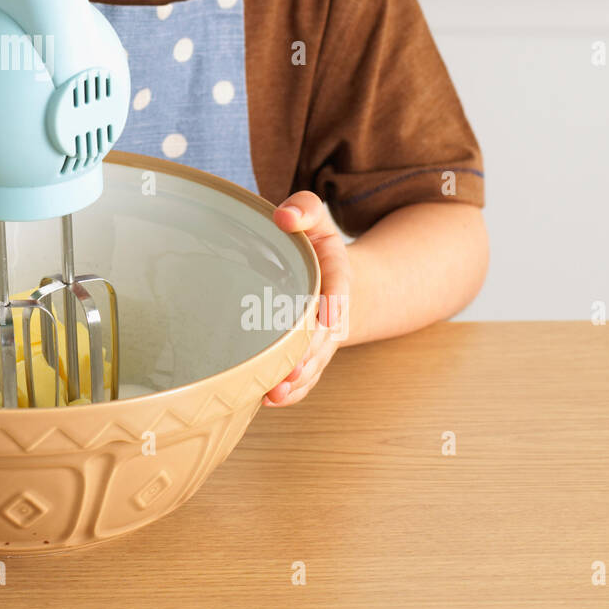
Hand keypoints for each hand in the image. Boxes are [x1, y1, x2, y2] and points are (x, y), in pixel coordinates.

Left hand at [263, 190, 349, 406]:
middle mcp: (332, 313)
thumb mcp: (316, 220)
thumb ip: (304, 209)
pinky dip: (292, 390)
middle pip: (325, 337)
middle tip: (290, 368)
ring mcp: (320, 338)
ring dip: (298, 379)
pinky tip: (269, 399)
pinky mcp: (307, 354)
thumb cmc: (315, 245)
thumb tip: (284, 217)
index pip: (339, 292)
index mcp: (337, 277)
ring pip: (314, 362)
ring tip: (275, 392)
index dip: (334, 305)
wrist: (331, 276)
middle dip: (310, 353)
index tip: (328, 318)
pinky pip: (305, 376)